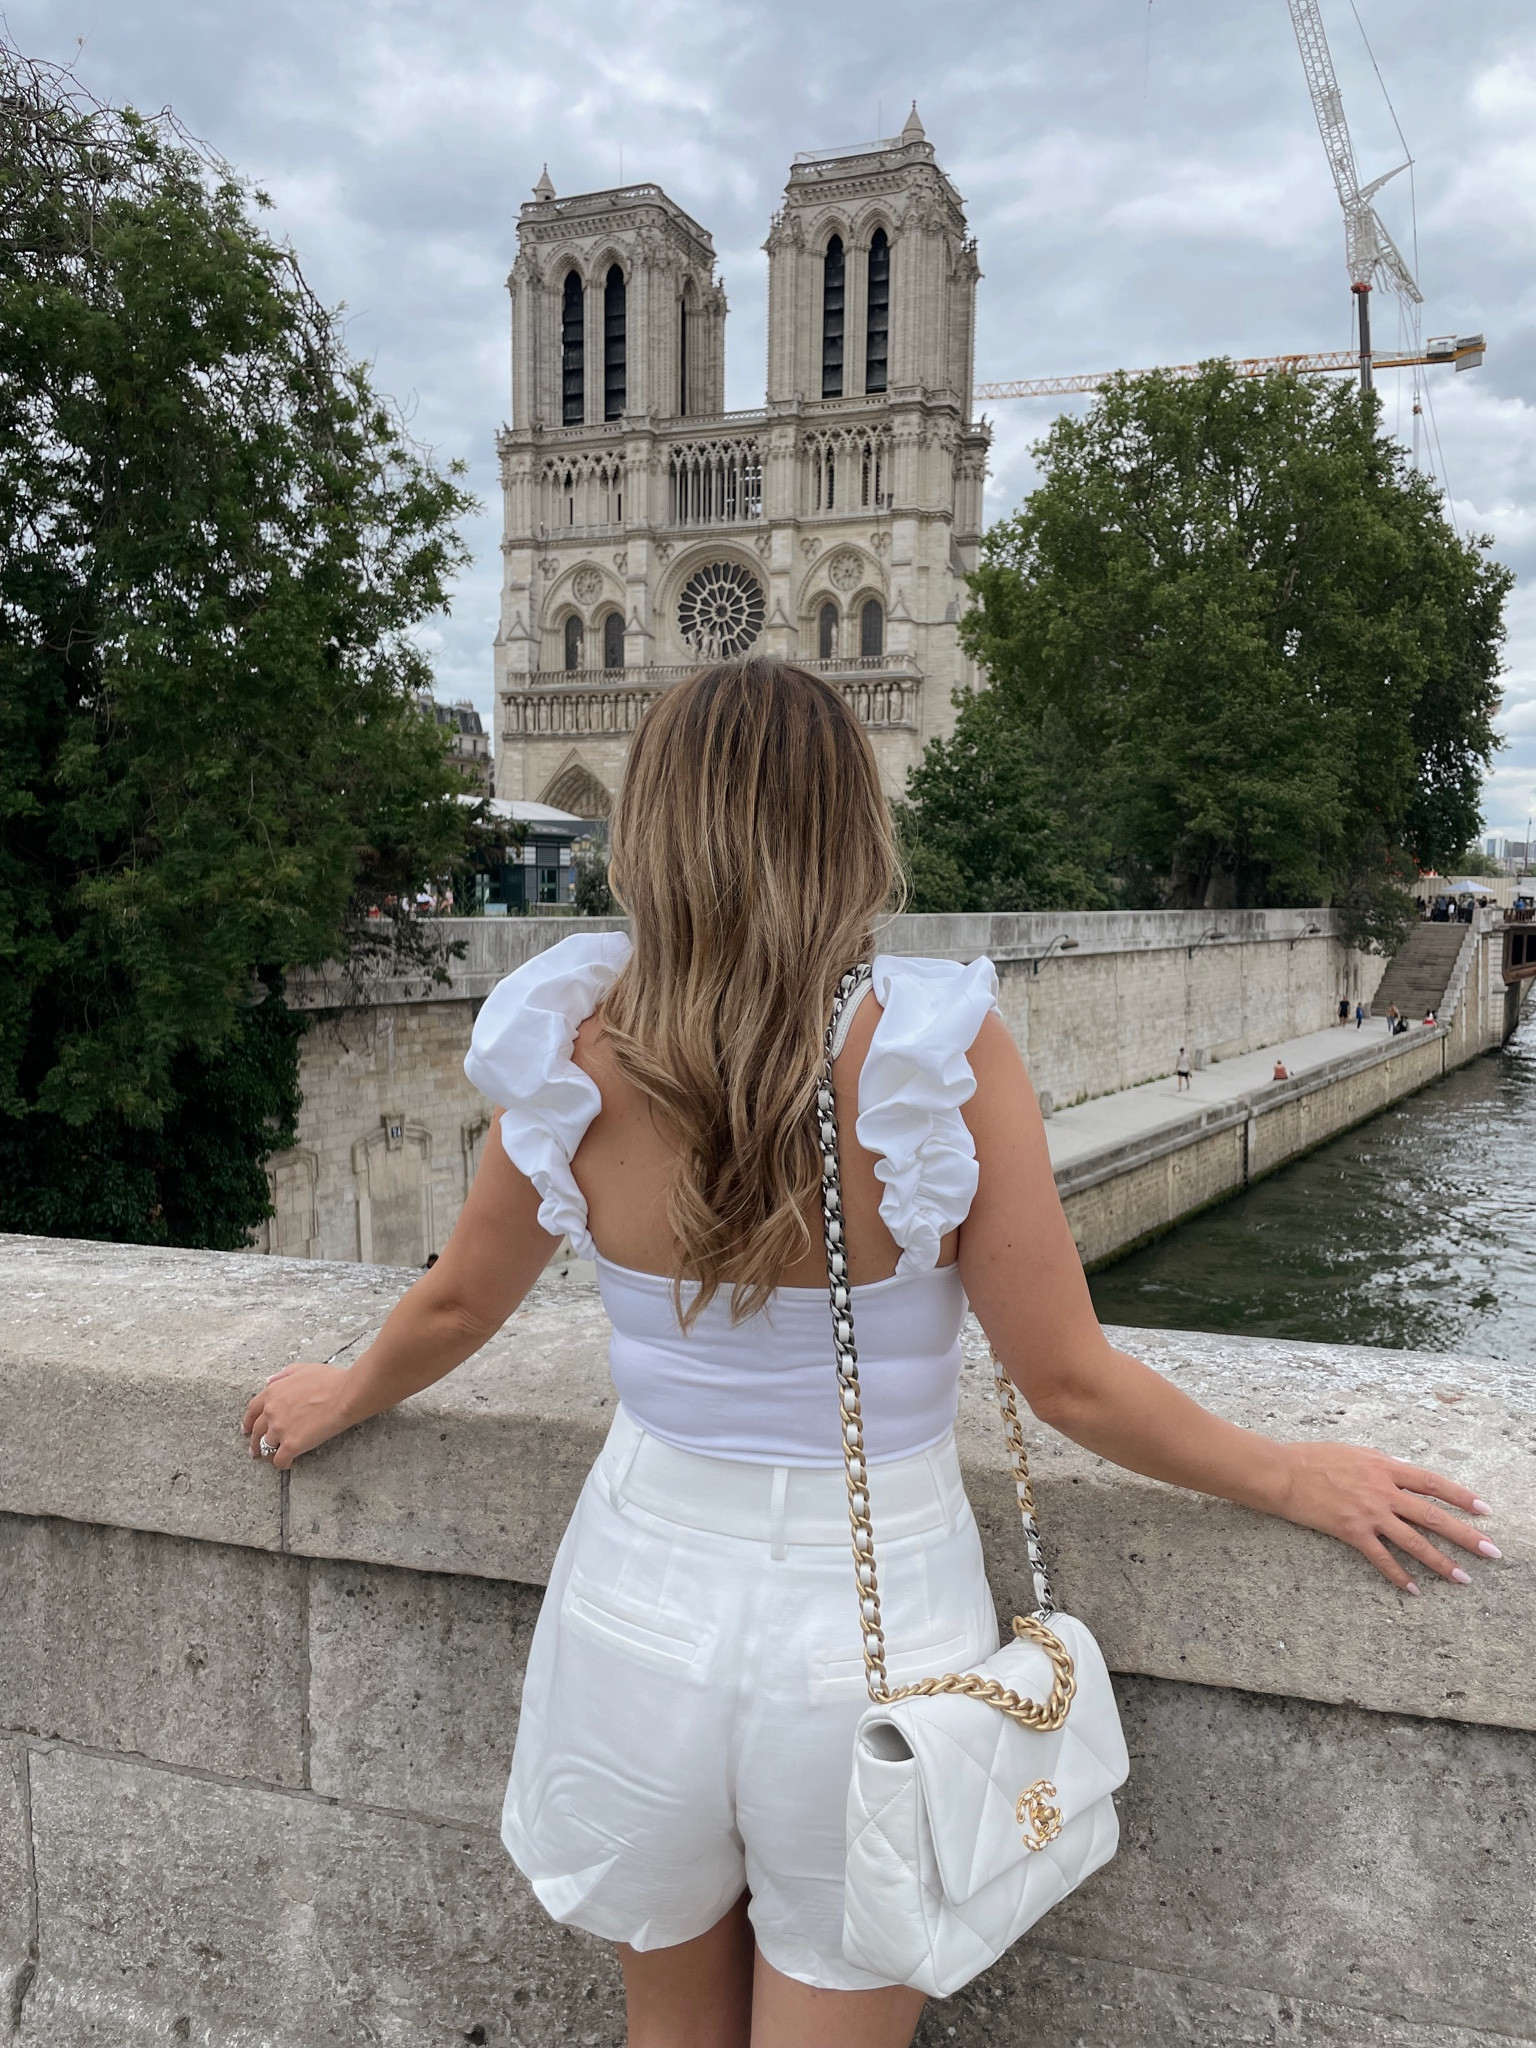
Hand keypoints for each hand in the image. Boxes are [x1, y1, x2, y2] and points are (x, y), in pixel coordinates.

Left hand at [241, 1361, 356, 1471]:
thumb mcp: (302, 1369)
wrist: (345, 1395)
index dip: (247, 1422)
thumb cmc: (330, 1381)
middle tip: (254, 1450)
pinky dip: (282, 1463)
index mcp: (272, 1393)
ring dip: (268, 1453)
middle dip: (253, 1442)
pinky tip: (287, 1463)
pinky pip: (280, 1460)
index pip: (252, 1410)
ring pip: (266, 1447)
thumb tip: (270, 1381)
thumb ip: (283, 1375)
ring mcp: (280, 1429)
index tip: (246, 1429)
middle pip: (256, 1431)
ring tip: (272, 1458)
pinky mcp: (292, 1445)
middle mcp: (271, 1412)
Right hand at [1272, 1440, 1497, 1592]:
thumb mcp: (1355, 1453)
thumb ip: (1382, 1465)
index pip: (1433, 1483)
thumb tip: (1404, 1472)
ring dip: (1441, 1562)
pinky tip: (1414, 1589)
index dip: (1461, 1497)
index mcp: (1385, 1467)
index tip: (1485, 1510)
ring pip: (1414, 1541)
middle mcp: (1383, 1490)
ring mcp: (1369, 1513)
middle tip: (1491, 1551)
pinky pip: (1382, 1558)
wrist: (1282, 1473)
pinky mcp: (1352, 1532)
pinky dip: (1399, 1575)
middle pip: (1433, 1515)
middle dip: (1465, 1534)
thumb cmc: (1314, 1458)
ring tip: (1463, 1578)